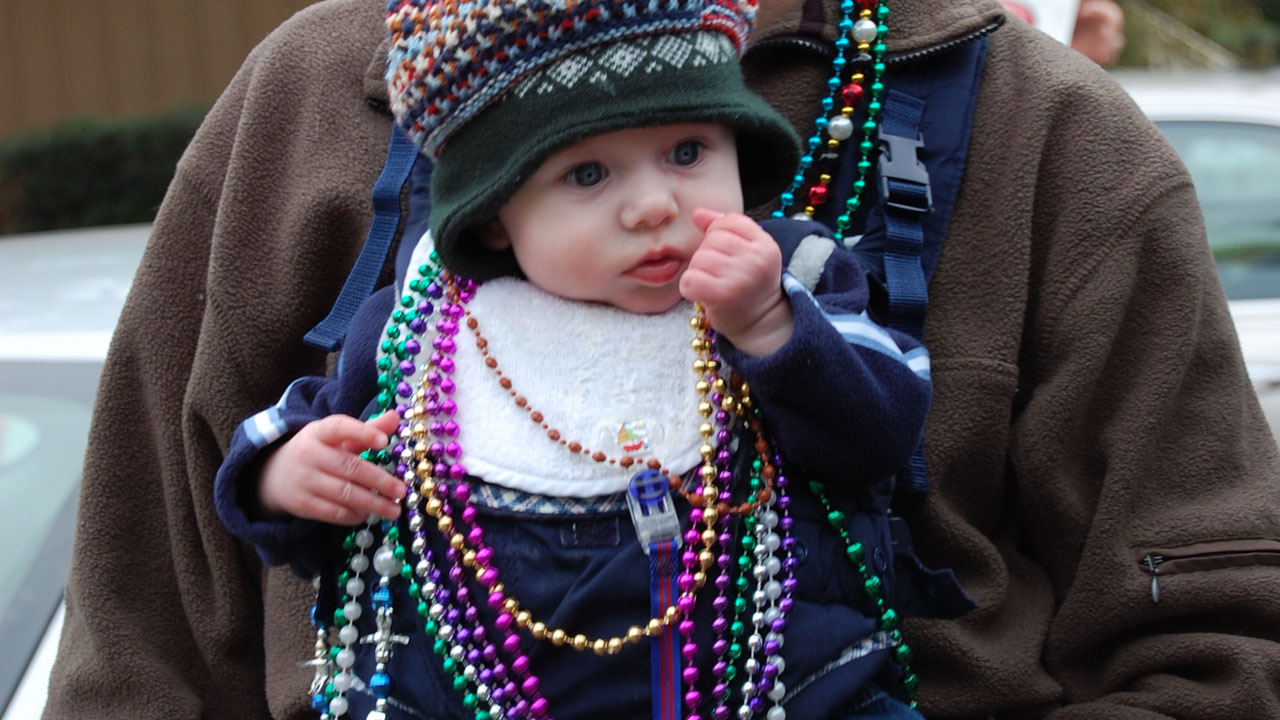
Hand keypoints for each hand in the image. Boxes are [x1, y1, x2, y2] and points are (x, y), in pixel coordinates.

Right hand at [258, 411, 406, 524]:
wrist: (273, 474)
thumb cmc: (317, 451)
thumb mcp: (336, 436)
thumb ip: (367, 429)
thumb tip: (396, 416)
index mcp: (319, 432)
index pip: (340, 428)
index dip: (362, 433)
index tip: (384, 442)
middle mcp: (310, 454)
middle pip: (349, 467)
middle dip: (378, 480)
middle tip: (401, 491)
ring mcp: (305, 480)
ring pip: (343, 493)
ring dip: (372, 503)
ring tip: (394, 510)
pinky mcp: (303, 504)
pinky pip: (333, 512)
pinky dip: (354, 515)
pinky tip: (369, 514)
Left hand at [679, 208, 793, 355]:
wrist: (760, 323)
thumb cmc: (749, 284)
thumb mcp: (748, 251)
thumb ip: (725, 228)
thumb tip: (697, 213)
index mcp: (765, 244)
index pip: (729, 221)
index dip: (718, 234)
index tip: (725, 253)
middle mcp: (756, 259)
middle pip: (712, 239)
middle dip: (708, 254)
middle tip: (719, 274)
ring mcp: (739, 277)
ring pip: (698, 259)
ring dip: (698, 272)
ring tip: (712, 284)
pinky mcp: (722, 296)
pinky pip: (689, 279)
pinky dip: (689, 288)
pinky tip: (702, 294)